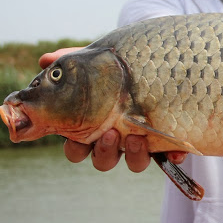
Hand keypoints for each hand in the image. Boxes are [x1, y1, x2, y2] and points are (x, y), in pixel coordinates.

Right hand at [39, 48, 187, 170]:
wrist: (156, 62)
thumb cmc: (117, 68)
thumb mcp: (96, 62)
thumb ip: (71, 61)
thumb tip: (46, 59)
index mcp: (92, 128)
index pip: (75, 149)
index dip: (74, 148)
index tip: (75, 137)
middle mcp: (116, 140)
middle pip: (103, 161)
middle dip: (104, 152)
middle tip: (109, 134)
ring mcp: (141, 143)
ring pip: (134, 163)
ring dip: (133, 155)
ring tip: (135, 136)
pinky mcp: (167, 142)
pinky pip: (170, 157)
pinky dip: (173, 155)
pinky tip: (177, 149)